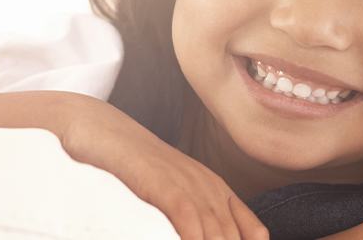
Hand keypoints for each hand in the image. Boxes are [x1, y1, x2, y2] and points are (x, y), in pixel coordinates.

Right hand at [60, 97, 267, 239]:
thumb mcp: (179, 191)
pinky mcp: (166, 185)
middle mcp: (211, 189)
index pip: (254, 231)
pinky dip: (192, 239)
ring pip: (216, 234)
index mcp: (219, 191)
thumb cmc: (140, 167)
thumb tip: (202, 234)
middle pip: (232, 238)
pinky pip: (188, 219)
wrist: (108, 134)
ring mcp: (190, 185)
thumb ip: (196, 216)